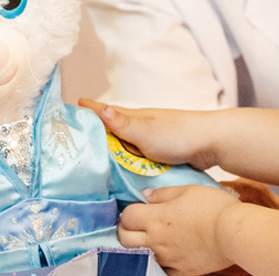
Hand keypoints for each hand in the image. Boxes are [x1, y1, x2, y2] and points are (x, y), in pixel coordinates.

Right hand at [78, 98, 221, 170]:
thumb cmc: (177, 135)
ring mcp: (150, 140)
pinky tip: (121, 170)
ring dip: (109, 148)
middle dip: (92, 130)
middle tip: (73, 137)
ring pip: (123, 143)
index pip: (103, 111)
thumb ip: (122, 123)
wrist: (210, 144)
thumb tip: (97, 108)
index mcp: (132, 118)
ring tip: (92, 158)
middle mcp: (139, 127)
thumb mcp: (145, 131)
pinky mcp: (159, 153)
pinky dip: (125, 160)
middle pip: (110, 128)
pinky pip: (135, 157)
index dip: (86, 110)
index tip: (68, 108)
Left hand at [116, 185, 239, 275]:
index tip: (137, 210)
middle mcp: (157, 240)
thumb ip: (162, 193)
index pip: (126, 217)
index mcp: (156, 218)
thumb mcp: (188, 190)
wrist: (235, 233)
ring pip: (139, 256)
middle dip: (125, 231)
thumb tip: (145, 195)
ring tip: (150, 239)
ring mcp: (168, 258)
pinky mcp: (180, 271)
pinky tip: (166, 254)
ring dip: (139, 247)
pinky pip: (161, 270)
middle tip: (135, 225)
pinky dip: (159, 262)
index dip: (128, 212)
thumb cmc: (213, 207)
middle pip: (125, 239)